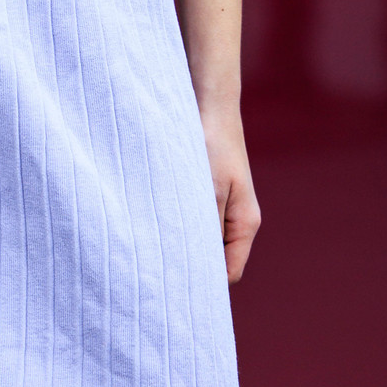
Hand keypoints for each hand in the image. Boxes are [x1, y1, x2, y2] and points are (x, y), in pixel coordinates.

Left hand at [171, 0, 260, 281]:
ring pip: (193, 237)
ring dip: (173, 241)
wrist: (203, 93)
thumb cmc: (209, 141)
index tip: (168, 292)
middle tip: (149, 274)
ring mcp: (215, 204)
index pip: (226, 274)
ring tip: (144, 244)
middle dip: (183, 268)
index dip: (200, 288)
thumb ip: (201, 230)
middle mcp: (232, 219)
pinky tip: (144, 218)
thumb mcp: (205, 191)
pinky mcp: (198, 188)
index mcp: (243, 224)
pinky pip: (183, 216)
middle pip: (209, 260)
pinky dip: (167, 220)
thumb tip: (189, 271)